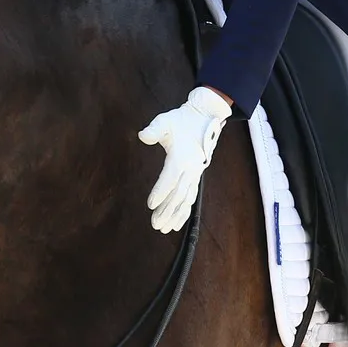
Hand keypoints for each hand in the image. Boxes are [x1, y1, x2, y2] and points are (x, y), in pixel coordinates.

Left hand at [137, 86, 233, 232]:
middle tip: (155, 224)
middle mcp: (191, 168)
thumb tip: (142, 136)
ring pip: (186, 199)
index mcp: (182, 156)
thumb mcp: (166, 120)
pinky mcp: (197, 176)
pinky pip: (191, 197)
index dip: (161, 192)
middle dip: (167, 210)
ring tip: (164, 229)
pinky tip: (177, 224)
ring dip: (175, 215)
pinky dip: (184, 211)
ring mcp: (196, 173)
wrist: (205, 117)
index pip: (170, 178)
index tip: (151, 205)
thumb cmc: (182, 119)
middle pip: (179, 194)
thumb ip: (154, 129)